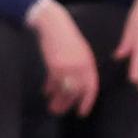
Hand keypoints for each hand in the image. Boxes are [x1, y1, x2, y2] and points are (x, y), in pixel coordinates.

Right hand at [31, 0, 99, 115]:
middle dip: (68, 104)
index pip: (91, 88)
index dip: (87, 102)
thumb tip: (77, 86)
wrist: (54, 25)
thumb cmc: (68, 37)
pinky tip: (46, 92)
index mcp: (89, 63)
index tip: (82, 112)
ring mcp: (67, 67)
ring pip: (63, 89)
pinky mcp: (54, 65)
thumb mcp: (81, 51)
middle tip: (60, 112)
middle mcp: (80, 67)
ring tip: (52, 108)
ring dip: (57, 100)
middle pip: (76, 92)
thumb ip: (82, 68)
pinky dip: (49, 88)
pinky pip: (52, 82)